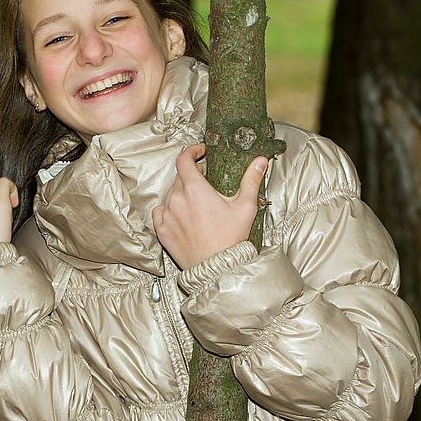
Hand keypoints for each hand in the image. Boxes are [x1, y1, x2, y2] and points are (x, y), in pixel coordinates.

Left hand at [152, 143, 267, 269]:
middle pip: (179, 177)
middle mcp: (176, 199)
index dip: (192, 151)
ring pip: (170, 194)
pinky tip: (182, 214)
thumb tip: (259, 162)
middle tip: (207, 182)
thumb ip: (251, 180)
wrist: (217, 269)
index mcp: (194, 189)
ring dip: (182, 193)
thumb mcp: (245, 206)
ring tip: (198, 203)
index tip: (201, 152)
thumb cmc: (231, 239)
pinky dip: (169, 209)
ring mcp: (167, 215)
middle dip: (192, 174)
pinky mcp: (162, 230)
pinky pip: (161, 211)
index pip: (183, 159)